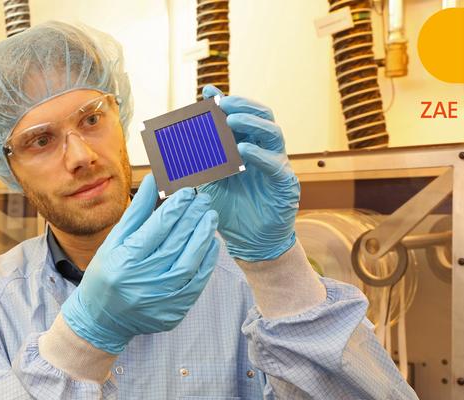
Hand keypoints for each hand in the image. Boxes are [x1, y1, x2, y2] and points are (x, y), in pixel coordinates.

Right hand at [61, 174, 219, 353]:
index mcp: (124, 261)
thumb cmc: (105, 276)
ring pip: (189, 263)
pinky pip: (196, 284)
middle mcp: (142, 281)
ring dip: (203, 237)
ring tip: (210, 218)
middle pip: (175, 243)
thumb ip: (135, 214)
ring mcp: (159, 299)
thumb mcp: (113, 243)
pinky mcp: (173, 312)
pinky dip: (206, 262)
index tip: (188, 192)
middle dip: (192, 218)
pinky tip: (210, 244)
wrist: (102, 321)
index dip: (175, 208)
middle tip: (204, 200)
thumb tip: (153, 184)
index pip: (156, 229)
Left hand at [197, 85, 299, 261]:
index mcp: (246, 146)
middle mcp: (264, 151)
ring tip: (232, 121)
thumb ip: (200, 161)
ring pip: (272, 133)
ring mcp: (277, 164)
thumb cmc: (230, 211)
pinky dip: (260, 155)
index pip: (240, 116)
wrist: (249, 242)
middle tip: (221, 104)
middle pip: (261, 116)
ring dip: (252, 124)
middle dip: (241, 106)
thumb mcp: (209, 182)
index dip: (226, 101)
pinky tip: (244, 151)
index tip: (206, 92)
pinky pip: (275, 164)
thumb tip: (177, 144)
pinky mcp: (286, 183)